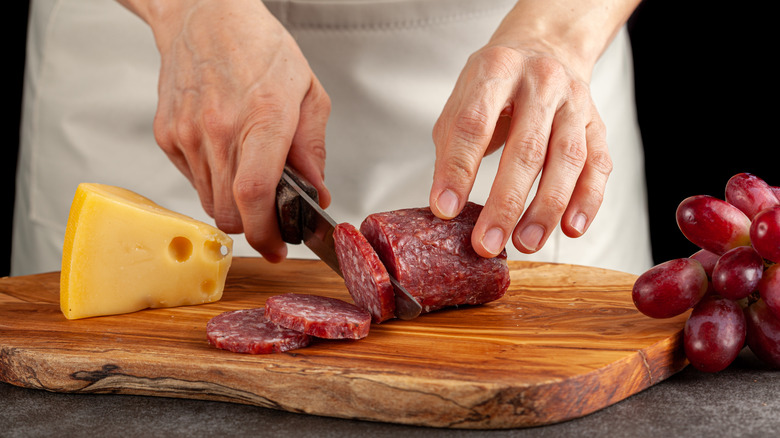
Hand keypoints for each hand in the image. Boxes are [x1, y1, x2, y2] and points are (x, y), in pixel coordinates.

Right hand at [124, 0, 331, 261]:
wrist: (204, 16)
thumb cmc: (259, 47)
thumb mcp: (307, 92)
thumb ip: (313, 149)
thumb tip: (316, 193)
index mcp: (263, 116)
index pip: (257, 194)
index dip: (267, 233)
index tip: (279, 247)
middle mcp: (220, 128)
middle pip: (231, 211)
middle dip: (254, 227)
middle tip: (272, 218)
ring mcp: (188, 134)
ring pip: (210, 203)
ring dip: (234, 205)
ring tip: (249, 175)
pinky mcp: (167, 135)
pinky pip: (191, 181)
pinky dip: (212, 183)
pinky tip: (226, 156)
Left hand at [429, 0, 637, 257]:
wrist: (546, 47)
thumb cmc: (495, 85)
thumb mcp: (462, 101)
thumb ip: (452, 147)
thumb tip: (445, 205)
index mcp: (498, 69)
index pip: (475, 124)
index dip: (458, 170)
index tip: (445, 209)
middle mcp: (541, 82)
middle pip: (526, 148)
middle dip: (505, 203)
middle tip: (488, 243)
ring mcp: (575, 103)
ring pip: (567, 160)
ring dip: (546, 209)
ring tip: (526, 243)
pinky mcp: (597, 124)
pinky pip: (598, 167)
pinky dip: (587, 201)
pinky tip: (570, 229)